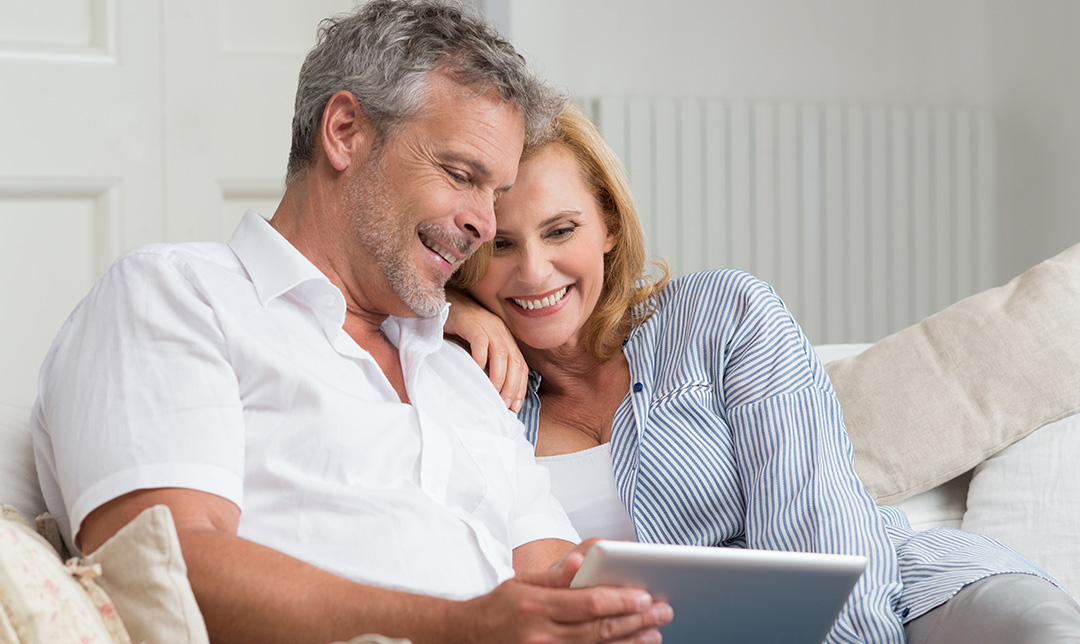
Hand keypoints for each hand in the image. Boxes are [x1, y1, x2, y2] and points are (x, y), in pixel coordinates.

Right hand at [445, 287, 528, 410]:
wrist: (444, 301)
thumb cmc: (459, 327)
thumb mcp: (479, 345)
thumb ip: (488, 361)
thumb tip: (493, 389)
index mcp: (505, 337)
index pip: (520, 365)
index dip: (520, 386)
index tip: (516, 405)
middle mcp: (500, 331)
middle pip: (514, 362)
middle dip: (512, 386)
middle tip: (505, 404)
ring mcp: (487, 325)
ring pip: (501, 354)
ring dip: (499, 377)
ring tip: (493, 394)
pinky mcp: (471, 322)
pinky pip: (480, 343)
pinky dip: (481, 359)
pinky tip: (477, 372)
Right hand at [454, 575, 671, 643]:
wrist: (467, 636)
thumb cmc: (499, 606)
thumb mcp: (522, 582)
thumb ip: (555, 575)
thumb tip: (583, 561)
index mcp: (536, 605)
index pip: (588, 603)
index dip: (620, 600)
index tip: (645, 595)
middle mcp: (542, 635)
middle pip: (599, 629)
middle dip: (635, 620)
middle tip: (661, 612)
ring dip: (630, 642)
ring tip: (655, 633)